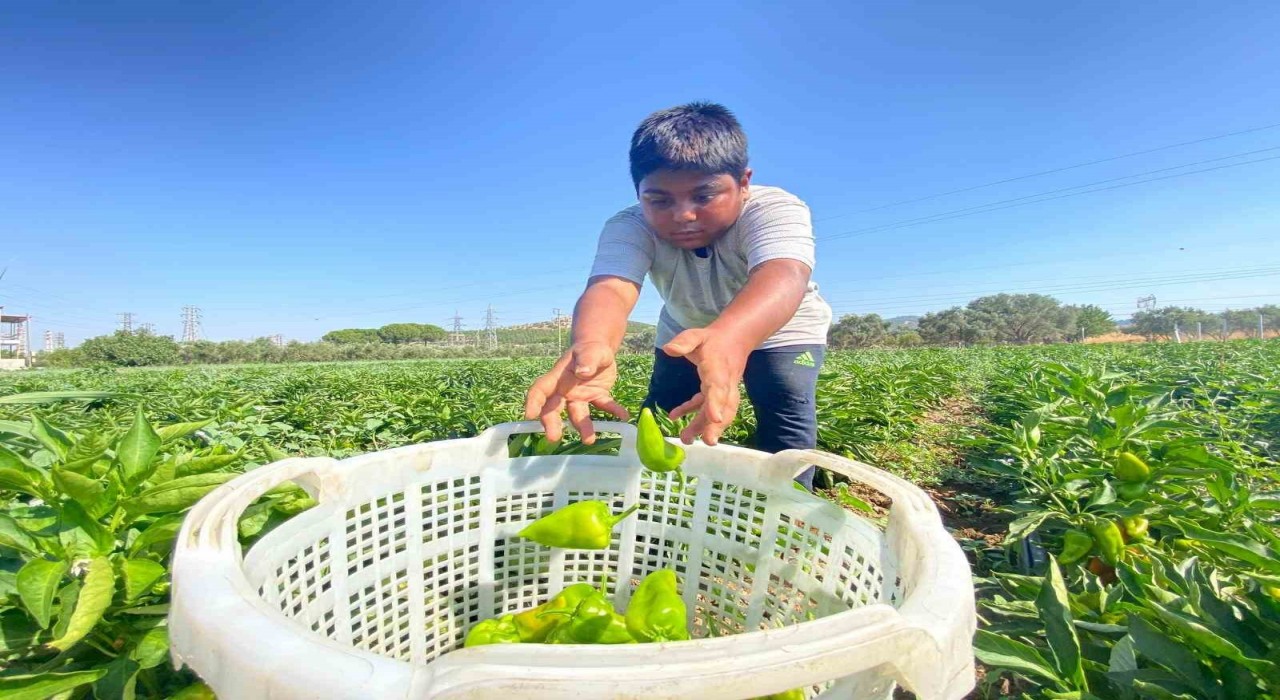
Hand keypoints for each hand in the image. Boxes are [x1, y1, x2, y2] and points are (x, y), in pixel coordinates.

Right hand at [524, 341, 628, 443]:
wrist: (599, 350)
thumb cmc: (589, 349)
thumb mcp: (589, 350)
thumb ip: (587, 359)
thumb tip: (583, 371)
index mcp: (557, 377)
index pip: (540, 390)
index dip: (533, 402)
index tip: (530, 415)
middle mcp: (565, 391)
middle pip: (553, 409)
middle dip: (552, 423)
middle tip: (554, 437)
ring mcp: (580, 397)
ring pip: (578, 414)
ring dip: (583, 426)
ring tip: (589, 440)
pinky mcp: (596, 398)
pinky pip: (603, 406)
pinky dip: (613, 411)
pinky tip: (623, 416)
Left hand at [661, 329, 746, 445]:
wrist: (733, 339)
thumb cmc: (712, 339)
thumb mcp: (696, 335)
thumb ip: (684, 342)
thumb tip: (669, 349)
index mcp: (718, 368)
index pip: (718, 388)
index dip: (716, 404)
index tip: (714, 419)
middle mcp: (724, 383)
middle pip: (724, 407)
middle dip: (717, 425)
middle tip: (708, 442)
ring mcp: (723, 390)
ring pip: (718, 412)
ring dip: (705, 427)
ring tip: (687, 439)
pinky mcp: (718, 394)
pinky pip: (707, 408)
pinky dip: (694, 415)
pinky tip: (674, 417)